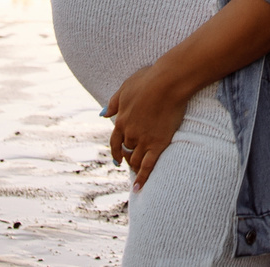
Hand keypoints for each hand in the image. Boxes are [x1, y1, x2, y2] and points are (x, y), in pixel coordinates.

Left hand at [103, 58, 195, 188]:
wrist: (167, 82)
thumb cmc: (147, 80)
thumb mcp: (125, 88)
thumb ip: (113, 103)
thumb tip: (102, 114)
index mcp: (121, 120)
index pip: (114, 141)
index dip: (115, 151)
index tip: (117, 158)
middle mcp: (130, 133)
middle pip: (127, 150)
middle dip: (129, 156)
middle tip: (134, 162)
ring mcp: (144, 140)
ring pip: (135, 160)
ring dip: (135, 167)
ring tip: (138, 171)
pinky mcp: (158, 144)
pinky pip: (148, 166)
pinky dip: (142, 178)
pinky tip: (139, 188)